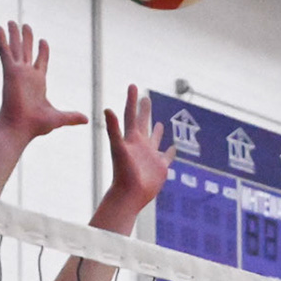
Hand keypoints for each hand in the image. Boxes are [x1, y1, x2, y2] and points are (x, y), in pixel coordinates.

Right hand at [0, 22, 86, 139]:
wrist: (21, 127)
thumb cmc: (36, 125)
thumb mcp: (58, 118)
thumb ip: (72, 116)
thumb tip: (87, 119)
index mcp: (38, 82)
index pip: (40, 61)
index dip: (42, 51)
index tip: (43, 41)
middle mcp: (26, 75)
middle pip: (26, 51)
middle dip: (26, 38)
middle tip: (25, 25)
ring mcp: (17, 72)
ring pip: (15, 48)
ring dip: (13, 34)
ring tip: (11, 21)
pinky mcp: (9, 71)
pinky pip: (5, 51)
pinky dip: (1, 39)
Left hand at [101, 85, 173, 221]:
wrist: (129, 194)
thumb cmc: (122, 172)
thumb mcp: (118, 147)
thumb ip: (113, 129)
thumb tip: (107, 108)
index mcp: (131, 138)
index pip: (131, 115)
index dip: (132, 100)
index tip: (133, 86)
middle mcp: (140, 145)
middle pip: (143, 123)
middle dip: (144, 110)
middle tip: (146, 97)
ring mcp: (150, 156)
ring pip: (154, 139)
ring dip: (156, 130)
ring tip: (158, 122)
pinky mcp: (160, 167)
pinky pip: (167, 157)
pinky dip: (170, 152)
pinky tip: (173, 147)